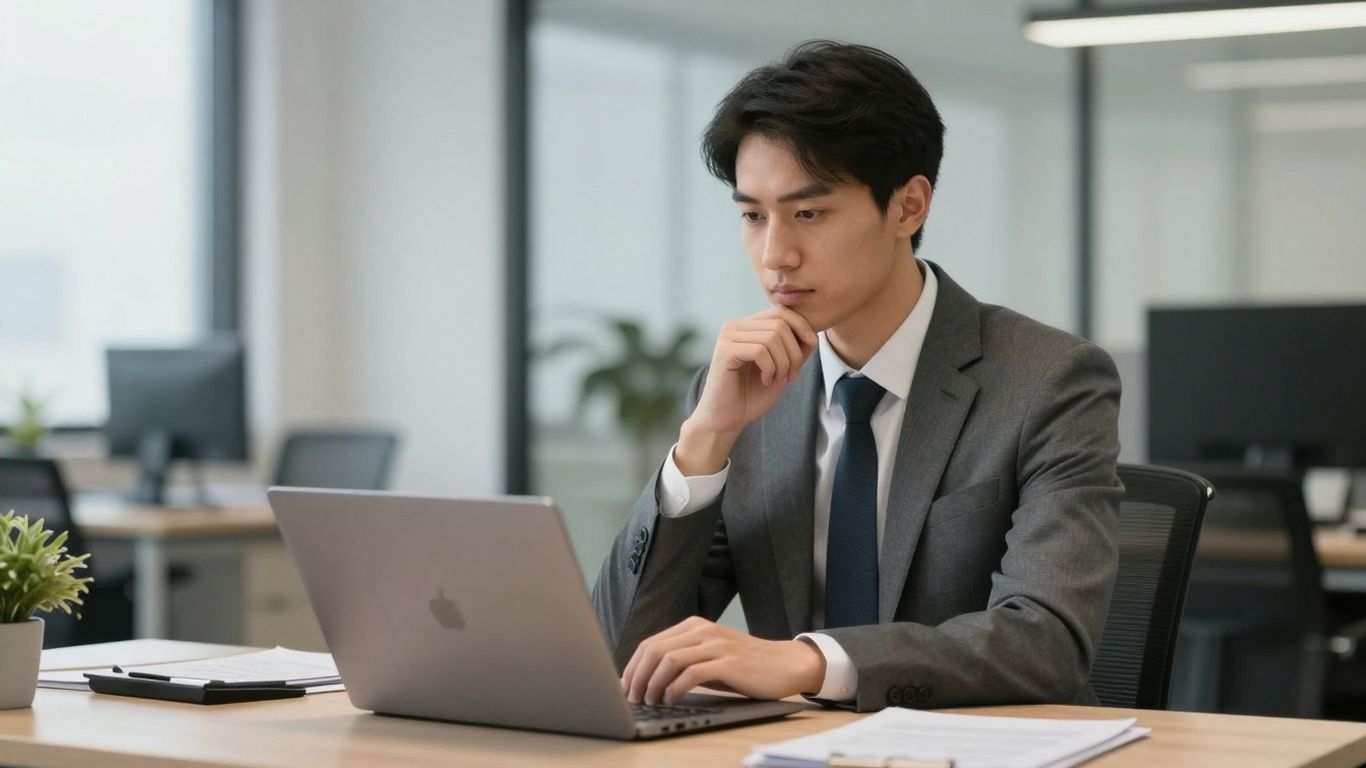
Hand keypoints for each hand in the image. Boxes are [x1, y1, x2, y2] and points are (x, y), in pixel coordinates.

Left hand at [620, 616, 825, 704]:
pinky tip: (672, 699)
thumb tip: (647, 679)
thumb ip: (683, 660)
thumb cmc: (744, 665)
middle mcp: (702, 630)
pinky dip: (676, 688)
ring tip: (649, 701)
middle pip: (655, 649)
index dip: (632, 666)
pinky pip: (692, 673)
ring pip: (669, 659)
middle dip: (637, 676)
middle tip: (632, 698)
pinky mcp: (729, 662)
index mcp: (694, 626)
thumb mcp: (709, 656)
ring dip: (653, 683)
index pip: (651, 643)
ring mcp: (716, 644)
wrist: (784, 664)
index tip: (625, 687)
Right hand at [675, 307, 817, 474]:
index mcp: (747, 326)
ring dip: (784, 363)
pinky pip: (760, 350)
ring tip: (778, 380)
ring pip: (772, 337)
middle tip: (791, 376)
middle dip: (794, 352)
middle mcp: (735, 326)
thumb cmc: (752, 395)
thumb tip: (813, 332)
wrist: (727, 420)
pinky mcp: (724, 351)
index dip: (801, 325)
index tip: (812, 346)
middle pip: (780, 323)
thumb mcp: (782, 368)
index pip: (780, 311)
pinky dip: (770, 368)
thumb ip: (795, 349)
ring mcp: (727, 337)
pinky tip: (766, 380)